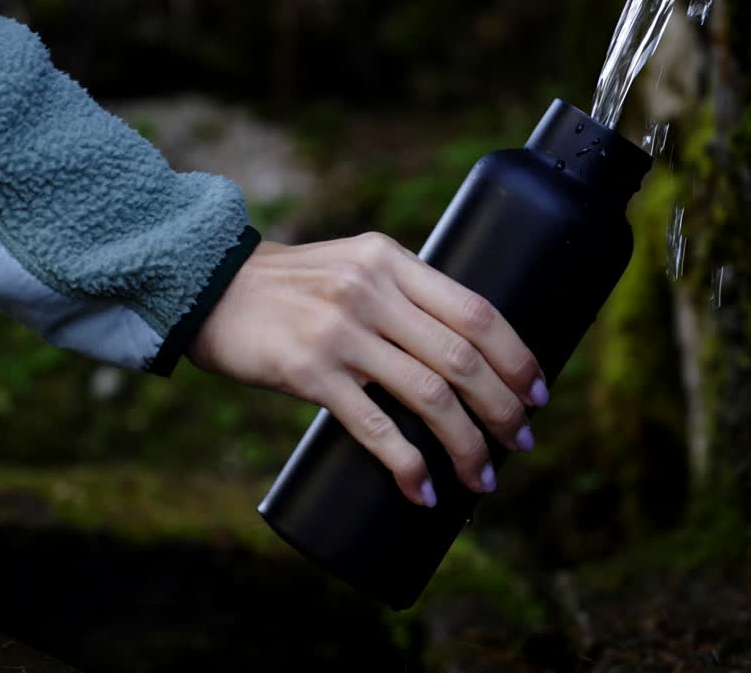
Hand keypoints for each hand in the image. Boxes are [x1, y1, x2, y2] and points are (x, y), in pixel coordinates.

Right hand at [187, 232, 548, 506]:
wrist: (210, 290)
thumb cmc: (295, 287)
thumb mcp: (357, 267)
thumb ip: (407, 294)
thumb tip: (470, 351)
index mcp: (393, 261)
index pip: (477, 311)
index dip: (518, 357)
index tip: (540, 393)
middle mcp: (372, 291)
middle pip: (462, 358)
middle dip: (503, 408)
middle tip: (523, 442)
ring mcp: (340, 331)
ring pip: (429, 396)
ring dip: (467, 445)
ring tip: (483, 477)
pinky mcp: (309, 372)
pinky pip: (375, 427)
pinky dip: (408, 465)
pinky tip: (423, 491)